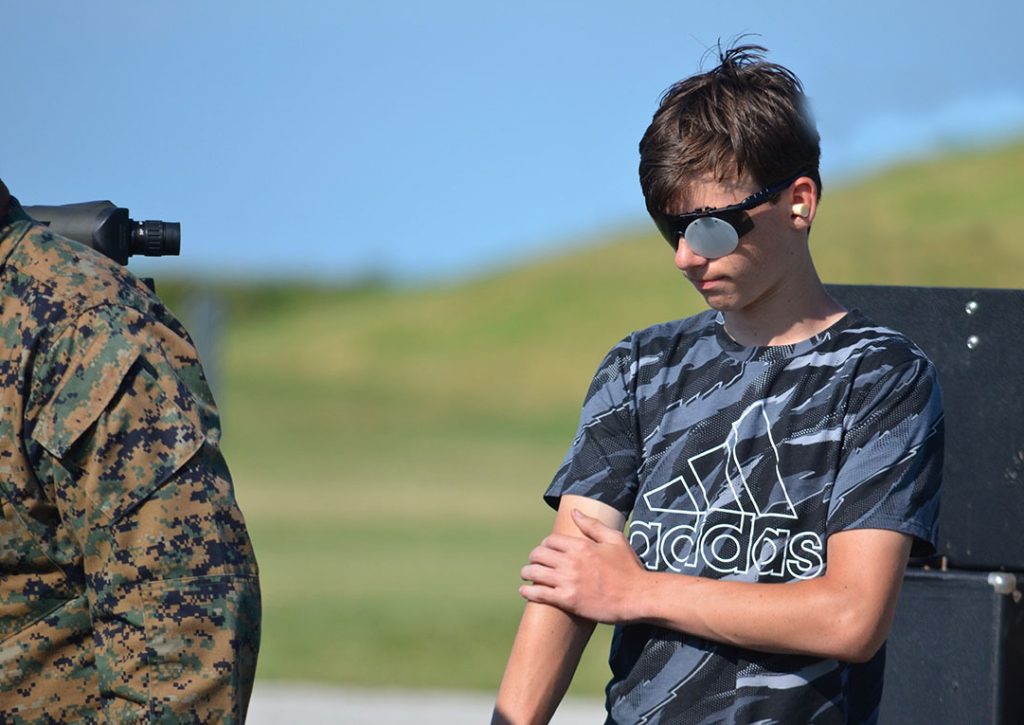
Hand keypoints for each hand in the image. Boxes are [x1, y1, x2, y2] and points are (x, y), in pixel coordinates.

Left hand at [519, 508, 644, 623]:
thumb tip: (574, 512)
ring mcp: (568, 581)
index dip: (545, 545)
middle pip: (539, 555)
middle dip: (534, 558)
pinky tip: (525, 592)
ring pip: (534, 573)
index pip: (550, 540)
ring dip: (527, 573)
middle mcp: (571, 561)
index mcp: (581, 545)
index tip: (546, 551)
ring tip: (526, 575)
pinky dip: (528, 592)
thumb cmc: (629, 568)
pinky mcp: (568, 600)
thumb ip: (593, 525)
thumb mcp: (615, 540)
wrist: (638, 596)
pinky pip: (539, 594)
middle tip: (534, 563)